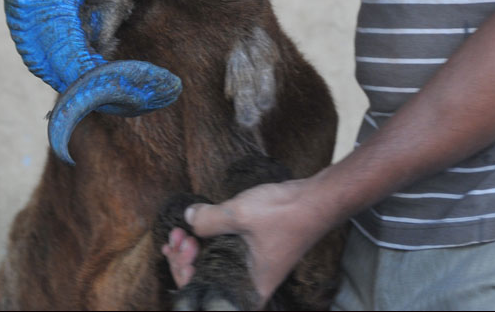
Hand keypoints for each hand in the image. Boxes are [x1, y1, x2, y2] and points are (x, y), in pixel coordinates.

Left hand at [184, 177, 326, 308]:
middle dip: (184, 259)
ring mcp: (250, 266)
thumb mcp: (241, 214)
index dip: (184, 272)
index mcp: (247, 287)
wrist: (316, 199)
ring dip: (194, 248)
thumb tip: (187, 219)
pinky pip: (222, 252)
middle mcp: (248, 282)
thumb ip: (209, 219)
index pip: (204, 294)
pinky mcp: (252, 251)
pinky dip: (207, 243)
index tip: (182, 244)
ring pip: (212, 265)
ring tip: (183, 228)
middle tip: (177, 234)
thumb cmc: (285, 213)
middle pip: (205, 281)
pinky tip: (197, 227)